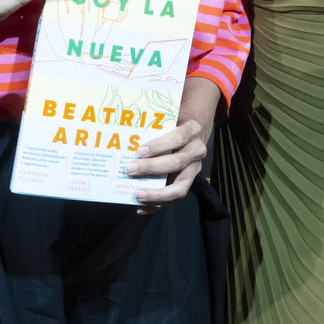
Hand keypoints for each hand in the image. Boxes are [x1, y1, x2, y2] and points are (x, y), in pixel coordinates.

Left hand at [127, 77, 219, 212]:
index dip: (159, 145)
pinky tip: (140, 207)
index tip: (139, 150)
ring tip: (137, 194)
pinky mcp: (187, 183)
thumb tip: (126, 123)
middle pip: (176, 162)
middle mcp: (197, 151)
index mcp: (192, 131)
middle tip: (130, 169)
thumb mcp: (169, 116)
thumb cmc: (174, 122)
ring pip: (180, 187)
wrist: (192, 131)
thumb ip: (154, 120)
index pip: (178, 137)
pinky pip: (173, 198)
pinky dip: (156, 205)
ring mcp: (193, 170)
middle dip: (152, 168)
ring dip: (157, 193)